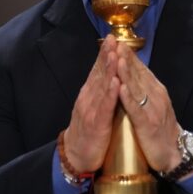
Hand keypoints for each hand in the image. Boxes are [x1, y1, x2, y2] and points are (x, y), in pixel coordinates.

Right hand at [63, 35, 120, 172]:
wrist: (76, 155)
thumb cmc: (88, 131)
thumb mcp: (93, 106)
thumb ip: (100, 90)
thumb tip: (107, 73)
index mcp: (89, 93)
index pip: (98, 70)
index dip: (104, 53)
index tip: (112, 38)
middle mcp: (88, 98)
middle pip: (98, 73)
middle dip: (106, 55)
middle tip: (112, 39)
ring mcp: (91, 109)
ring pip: (101, 86)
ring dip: (108, 69)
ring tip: (114, 54)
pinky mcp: (96, 123)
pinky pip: (104, 107)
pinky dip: (110, 94)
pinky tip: (115, 82)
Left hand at [115, 42, 182, 172]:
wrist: (173, 153)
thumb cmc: (161, 129)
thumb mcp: (155, 104)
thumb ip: (145, 88)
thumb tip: (134, 71)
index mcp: (157, 90)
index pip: (142, 69)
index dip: (130, 56)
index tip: (119, 42)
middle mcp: (156, 96)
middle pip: (139, 74)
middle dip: (127, 59)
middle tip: (116, 44)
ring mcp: (152, 109)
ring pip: (137, 88)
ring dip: (127, 73)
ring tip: (117, 59)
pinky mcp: (147, 124)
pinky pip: (136, 109)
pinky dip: (128, 98)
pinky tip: (121, 88)